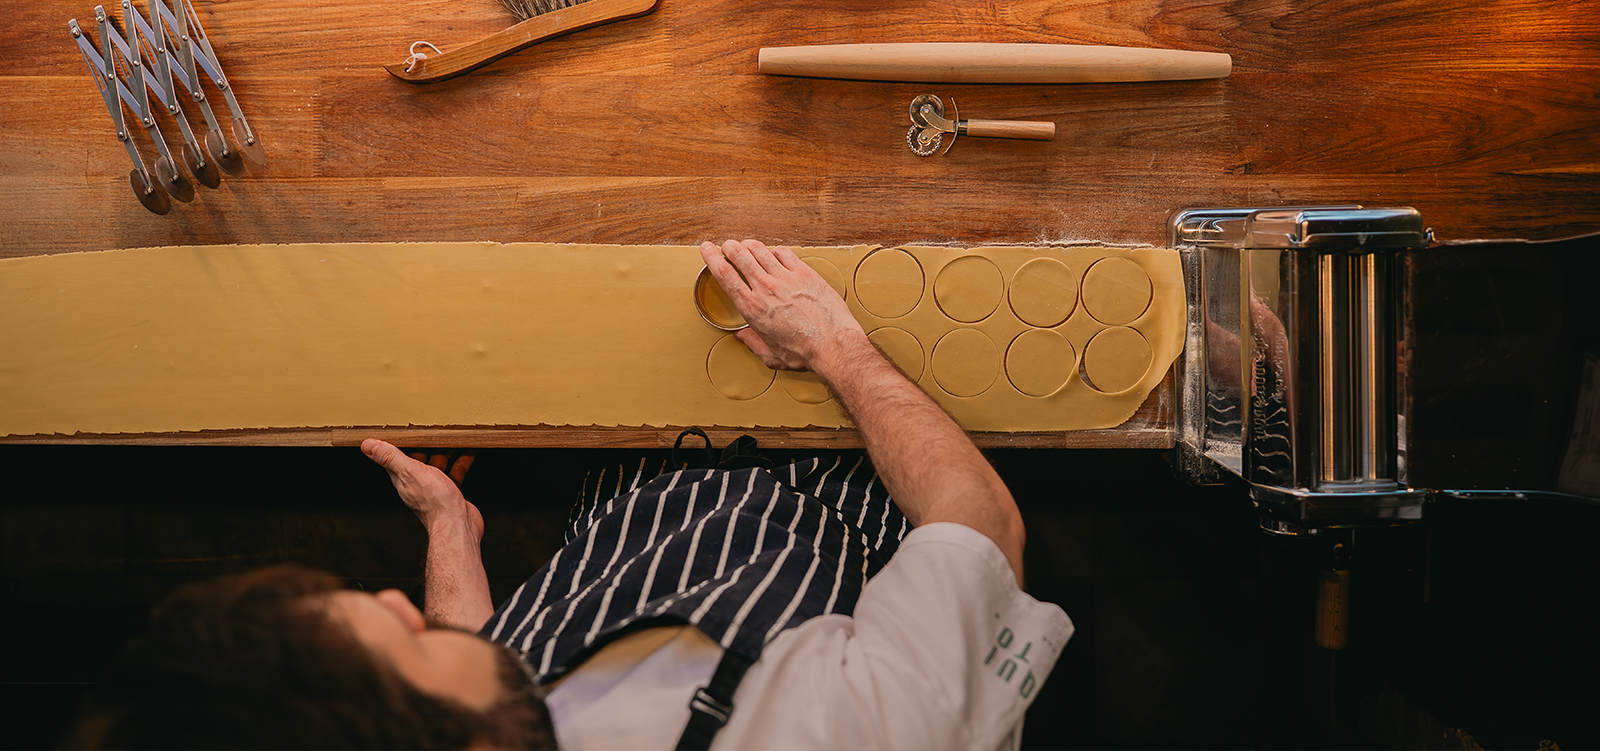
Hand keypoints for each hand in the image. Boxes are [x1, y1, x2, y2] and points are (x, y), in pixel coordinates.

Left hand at [361, 438, 483, 539]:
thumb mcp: (410, 472)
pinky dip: (463, 459)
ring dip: (447, 450)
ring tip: (455, 436)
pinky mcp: (452, 492)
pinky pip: (456, 471)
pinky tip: (470, 451)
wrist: (458, 525)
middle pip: (420, 458)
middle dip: (427, 444)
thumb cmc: (435, 503)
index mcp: (403, 479)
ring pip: (439, 464)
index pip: (395, 458)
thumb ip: (390, 458)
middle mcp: (417, 484)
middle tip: (435, 428)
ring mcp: (435, 488)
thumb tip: (367, 446)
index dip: (400, 444)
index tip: (405, 430)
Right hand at [699, 239, 866, 371]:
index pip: (725, 275)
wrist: (833, 344)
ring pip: (760, 250)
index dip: (712, 258)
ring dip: (749, 245)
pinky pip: (784, 253)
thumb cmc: (805, 352)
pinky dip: (774, 251)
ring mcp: (786, 278)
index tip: (707, 250)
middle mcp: (766, 289)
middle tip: (727, 246)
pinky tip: (774, 255)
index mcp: (753, 309)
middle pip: (740, 255)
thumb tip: (743, 337)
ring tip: (746, 246)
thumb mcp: (771, 355)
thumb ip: (753, 343)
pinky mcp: (805, 273)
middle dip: (729, 247)